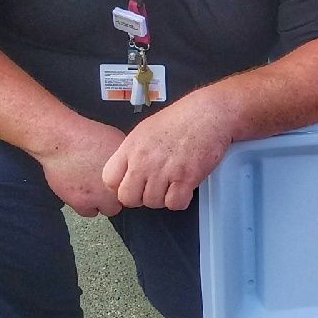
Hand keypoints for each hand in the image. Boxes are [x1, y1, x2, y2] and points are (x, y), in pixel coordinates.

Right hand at [37, 119, 126, 216]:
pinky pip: (89, 212)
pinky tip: (83, 193)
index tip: (122, 182)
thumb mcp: (117, 139)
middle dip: (118, 195)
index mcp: (127, 172)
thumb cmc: (87, 135)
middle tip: (108, 186)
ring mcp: (99, 196)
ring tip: (94, 189)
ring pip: (108, 210)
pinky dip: (86, 205)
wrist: (61, 140)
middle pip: (125, 201)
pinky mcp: (81, 202)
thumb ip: (126, 158)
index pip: (137, 188)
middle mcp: (116, 186)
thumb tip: (130, 165)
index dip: (128, 184)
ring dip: (103, 202)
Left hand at [101, 93, 235, 210]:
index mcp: (131, 147)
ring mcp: (164, 170)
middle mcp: (144, 160)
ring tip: (172, 184)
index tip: (132, 184)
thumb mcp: (146, 130)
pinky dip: (181, 200)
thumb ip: (133, 152)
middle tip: (153, 188)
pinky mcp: (186, 178)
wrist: (209, 113)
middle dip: (140, 198)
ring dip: (163, 198)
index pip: (109, 180)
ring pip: (152, 203)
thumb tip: (128, 172)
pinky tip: (185, 188)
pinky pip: (175, 204)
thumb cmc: (181, 118)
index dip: (120, 186)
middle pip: (128, 198)